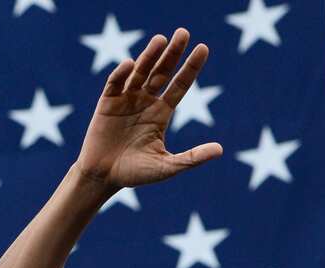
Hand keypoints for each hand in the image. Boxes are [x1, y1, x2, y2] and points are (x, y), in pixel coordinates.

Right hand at [75, 29, 222, 191]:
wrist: (104, 177)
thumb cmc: (136, 174)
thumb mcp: (168, 166)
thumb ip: (192, 158)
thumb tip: (220, 150)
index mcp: (161, 113)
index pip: (180, 85)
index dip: (191, 67)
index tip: (203, 48)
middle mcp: (145, 101)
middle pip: (162, 72)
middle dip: (172, 53)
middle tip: (183, 32)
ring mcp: (126, 99)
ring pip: (140, 72)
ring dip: (149, 56)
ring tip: (161, 40)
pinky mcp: (107, 103)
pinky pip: (115, 83)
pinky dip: (122, 73)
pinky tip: (131, 64)